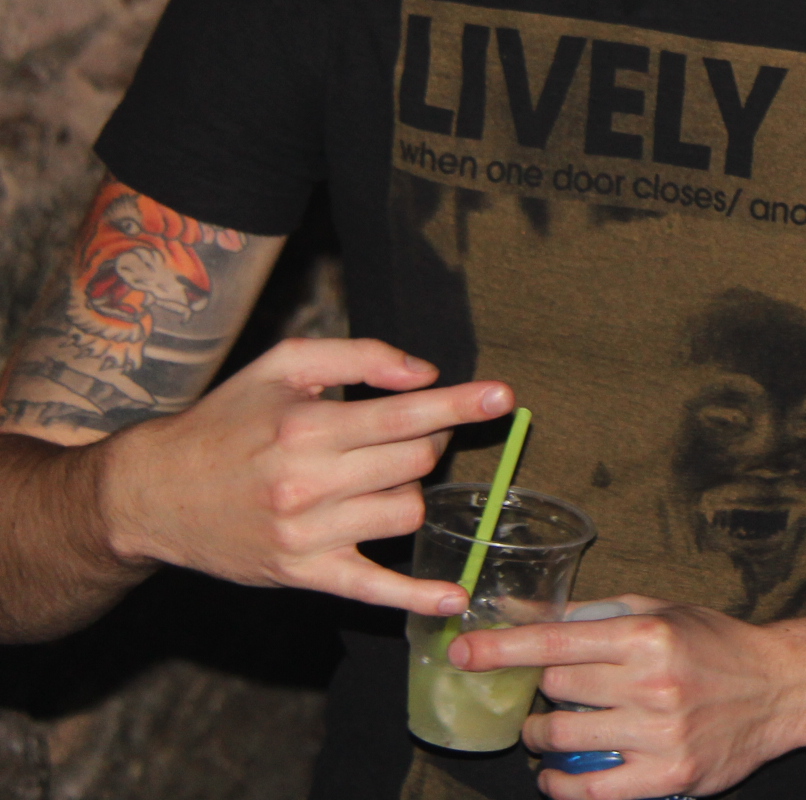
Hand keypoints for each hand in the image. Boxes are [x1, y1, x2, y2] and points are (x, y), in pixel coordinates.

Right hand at [96, 337, 509, 614]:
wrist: (150, 493)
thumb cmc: (225, 421)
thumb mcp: (283, 365)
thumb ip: (360, 356)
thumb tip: (425, 374)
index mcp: (307, 428)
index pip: (406, 417)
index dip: (461, 405)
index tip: (505, 397)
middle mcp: (308, 484)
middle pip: (416, 464)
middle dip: (430, 441)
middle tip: (413, 432)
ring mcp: (306, 535)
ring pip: (405, 514)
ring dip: (408, 492)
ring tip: (379, 478)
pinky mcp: (302, 574)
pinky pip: (372, 590)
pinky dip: (417, 596)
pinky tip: (455, 598)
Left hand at [458, 596, 805, 799]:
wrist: (781, 689)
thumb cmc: (717, 644)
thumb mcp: (661, 612)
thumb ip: (592, 614)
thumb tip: (523, 612)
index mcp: (648, 635)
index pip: (556, 642)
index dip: (502, 648)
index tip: (463, 652)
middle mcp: (652, 682)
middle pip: (554, 691)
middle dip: (539, 692)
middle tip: (545, 695)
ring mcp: (659, 733)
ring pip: (563, 740)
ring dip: (543, 737)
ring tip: (549, 733)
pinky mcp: (667, 774)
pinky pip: (589, 790)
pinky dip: (560, 786)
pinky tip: (555, 777)